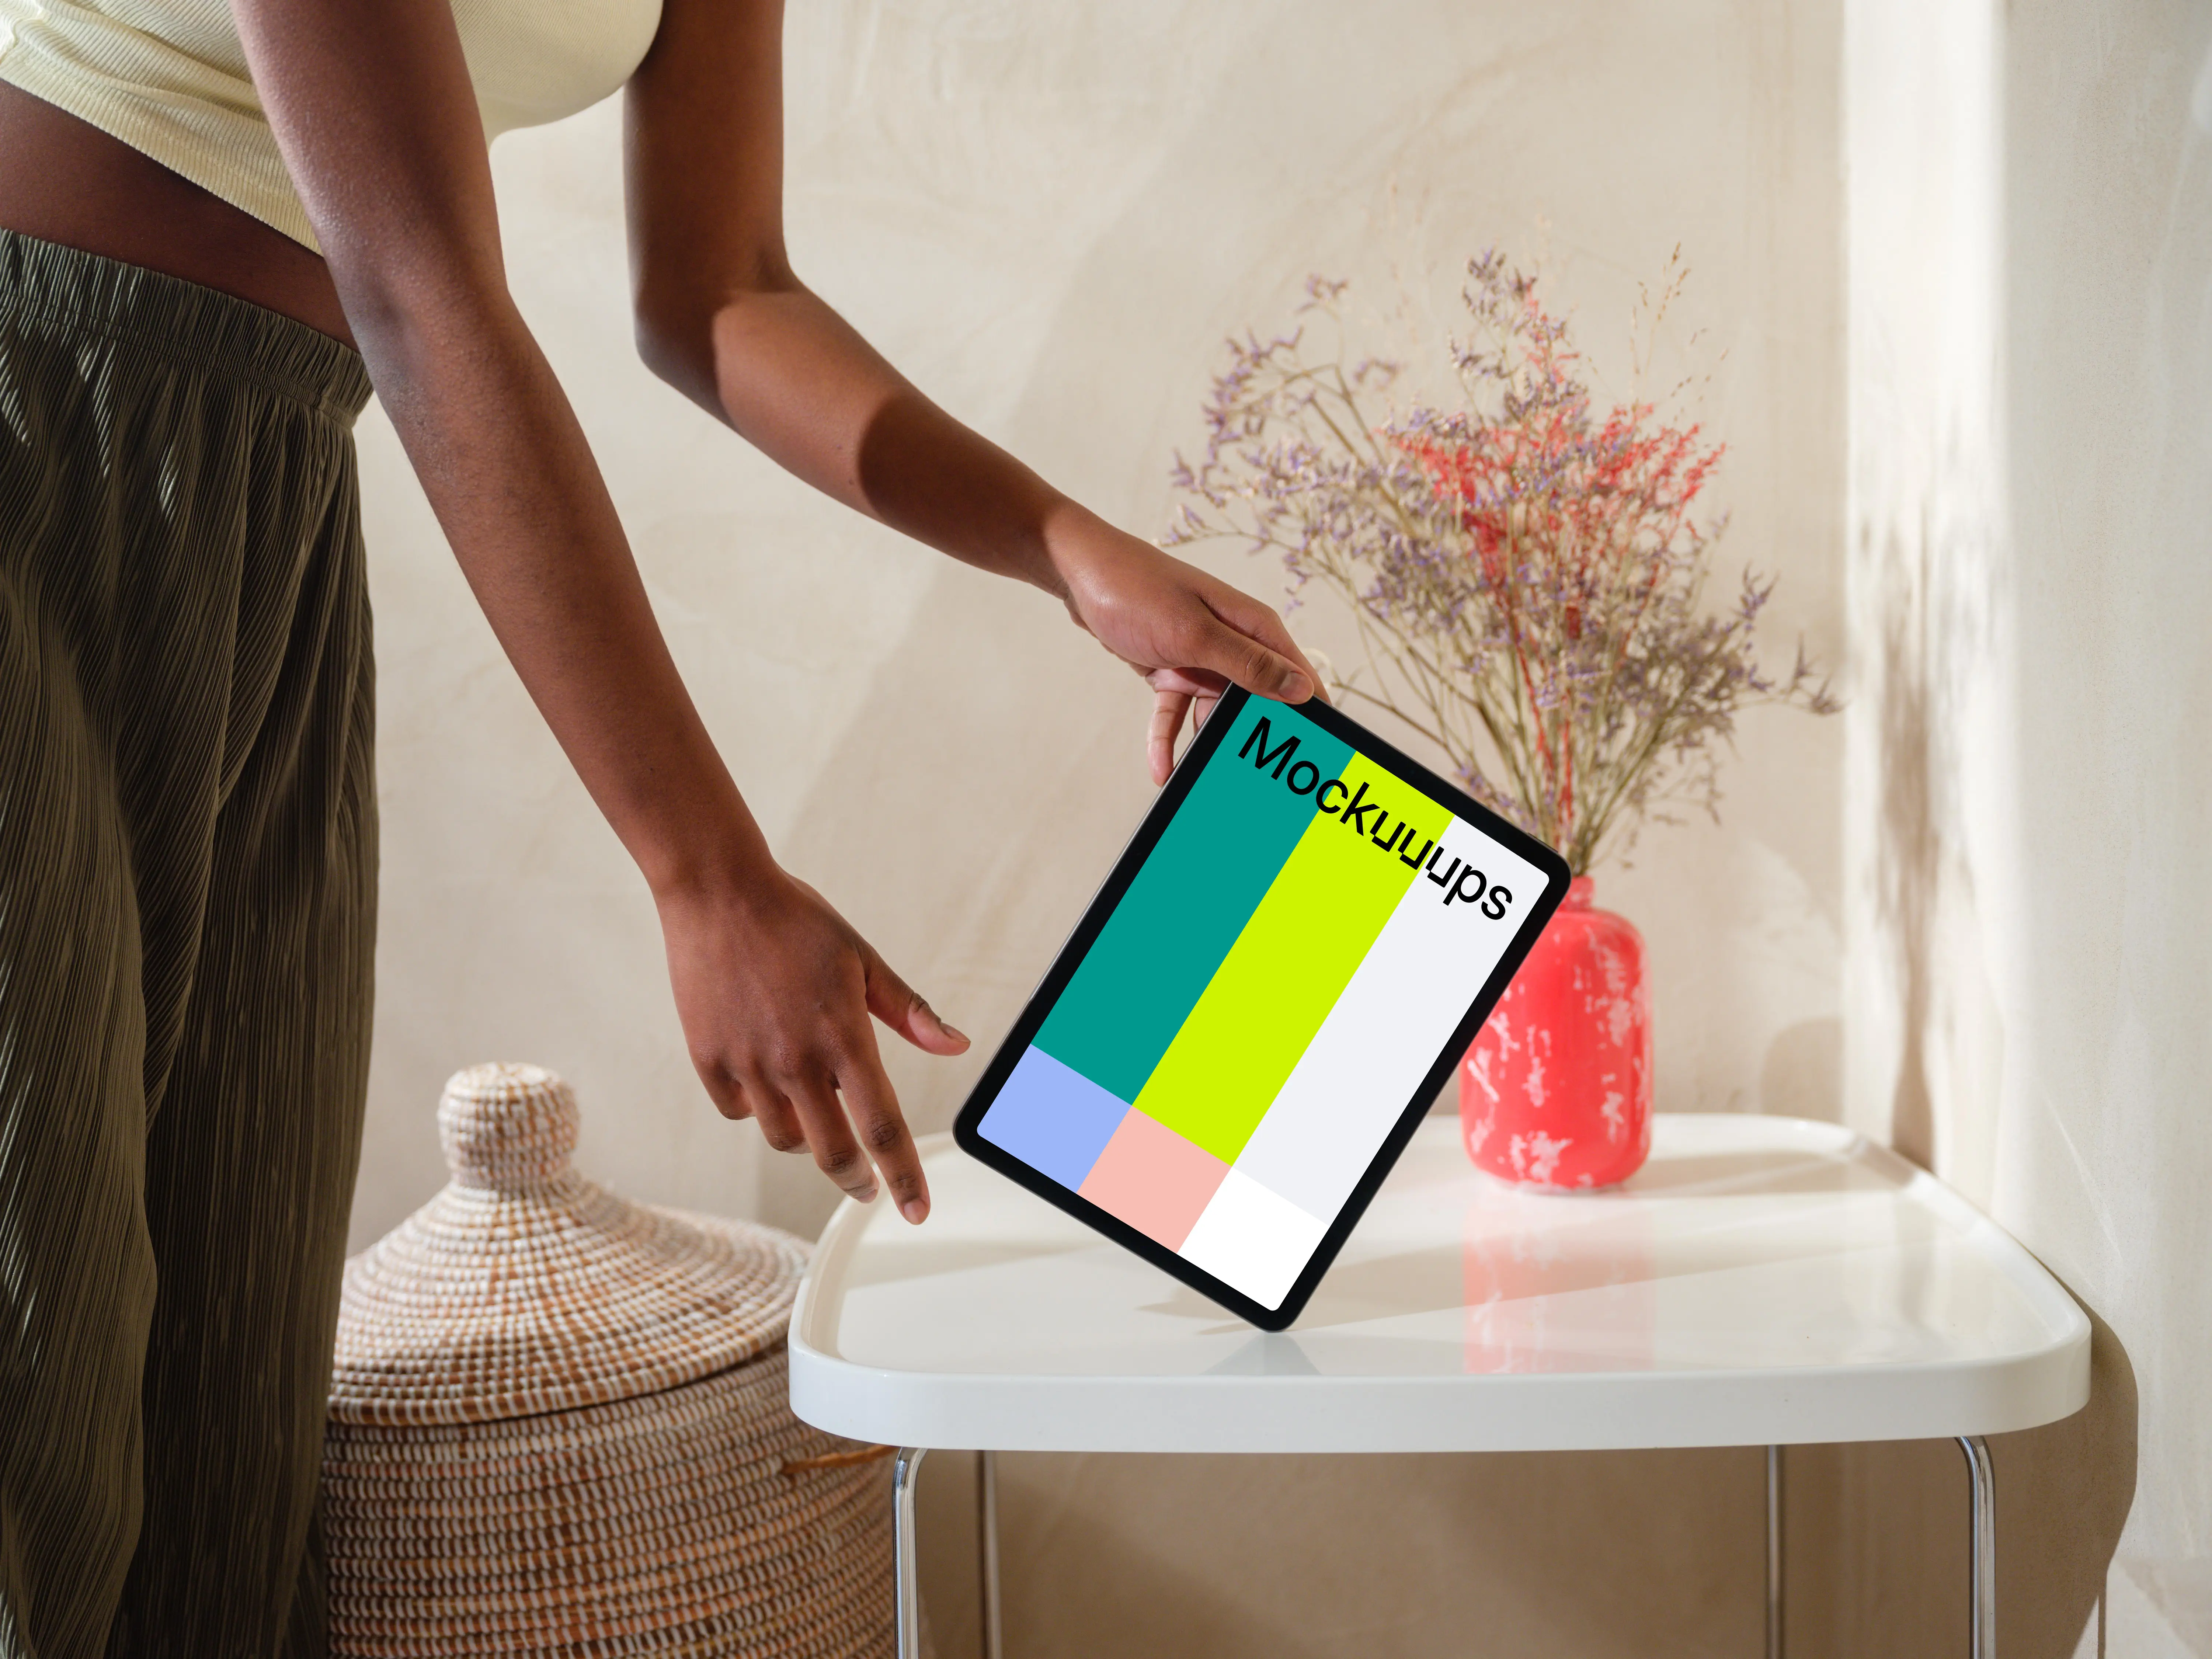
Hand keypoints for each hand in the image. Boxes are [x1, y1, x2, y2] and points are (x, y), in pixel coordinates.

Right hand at [656, 862, 967, 1221]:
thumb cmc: (795, 921)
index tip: (917, 1212)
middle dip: (856, 1179)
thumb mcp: (863, 960)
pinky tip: (766, 1078)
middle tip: (867, 1184)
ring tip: (815, 1110)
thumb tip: (957, 1046)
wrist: (717, 893)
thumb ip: (910, 1012)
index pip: (882, 1128)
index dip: (904, 1177)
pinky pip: (738, 1110)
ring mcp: (748, 1063)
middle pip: (833, 1154)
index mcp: (843, 1037)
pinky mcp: (708, 1059)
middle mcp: (796, 1060)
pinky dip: (757, 1107)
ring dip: (807, 1136)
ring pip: (784, 1136)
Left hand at [1043, 506, 1325, 783]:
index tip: (1315, 753)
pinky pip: (1175, 712)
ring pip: (1214, 713)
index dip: (1310, 712)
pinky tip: (1161, 769)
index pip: (1296, 673)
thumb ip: (1246, 663)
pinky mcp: (1171, 669)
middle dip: (1256, 737)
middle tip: (1256, 782)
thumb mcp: (1194, 633)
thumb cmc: (1136, 591)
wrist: (1078, 574)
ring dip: (1206, 745)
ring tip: (1205, 783)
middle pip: (1258, 699)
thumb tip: (1300, 689)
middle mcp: (1233, 641)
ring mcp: (1202, 657)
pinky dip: (1168, 738)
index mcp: (1252, 625)